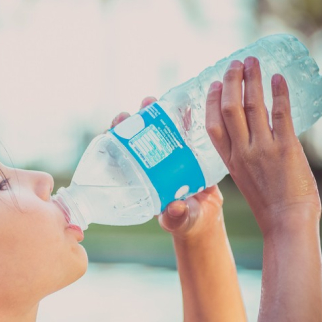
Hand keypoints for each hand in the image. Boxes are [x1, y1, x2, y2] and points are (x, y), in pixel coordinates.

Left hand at [112, 98, 224, 239]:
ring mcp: (169, 154)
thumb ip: (176, 216)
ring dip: (154, 113)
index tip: (113, 128)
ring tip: (151, 101)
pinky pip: (184, 129)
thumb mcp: (179, 220)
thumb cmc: (187, 221)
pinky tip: (185, 103)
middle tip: (134, 111)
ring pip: (158, 129)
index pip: (122, 155)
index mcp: (141, 178)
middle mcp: (152, 164)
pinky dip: (183, 116)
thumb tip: (174, 208)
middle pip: (138, 137)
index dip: (115, 140)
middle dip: (133, 121)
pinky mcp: (188, 149)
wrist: (207, 216)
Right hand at [205, 57, 320, 234]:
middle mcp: (242, 152)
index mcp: (229, 160)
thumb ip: (243, 157)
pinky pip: (280, 114)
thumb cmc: (269, 204)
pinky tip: (278, 78)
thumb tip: (250, 137)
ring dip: (252, 80)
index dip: (211, 101)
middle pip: (229, 109)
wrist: (286, 221)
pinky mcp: (286, 148)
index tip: (213, 84)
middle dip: (231, 81)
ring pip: (252, 106)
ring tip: (253, 61)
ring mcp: (263, 149)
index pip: (213, 125)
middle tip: (235, 63)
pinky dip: (279, 93)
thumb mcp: (246, 179)